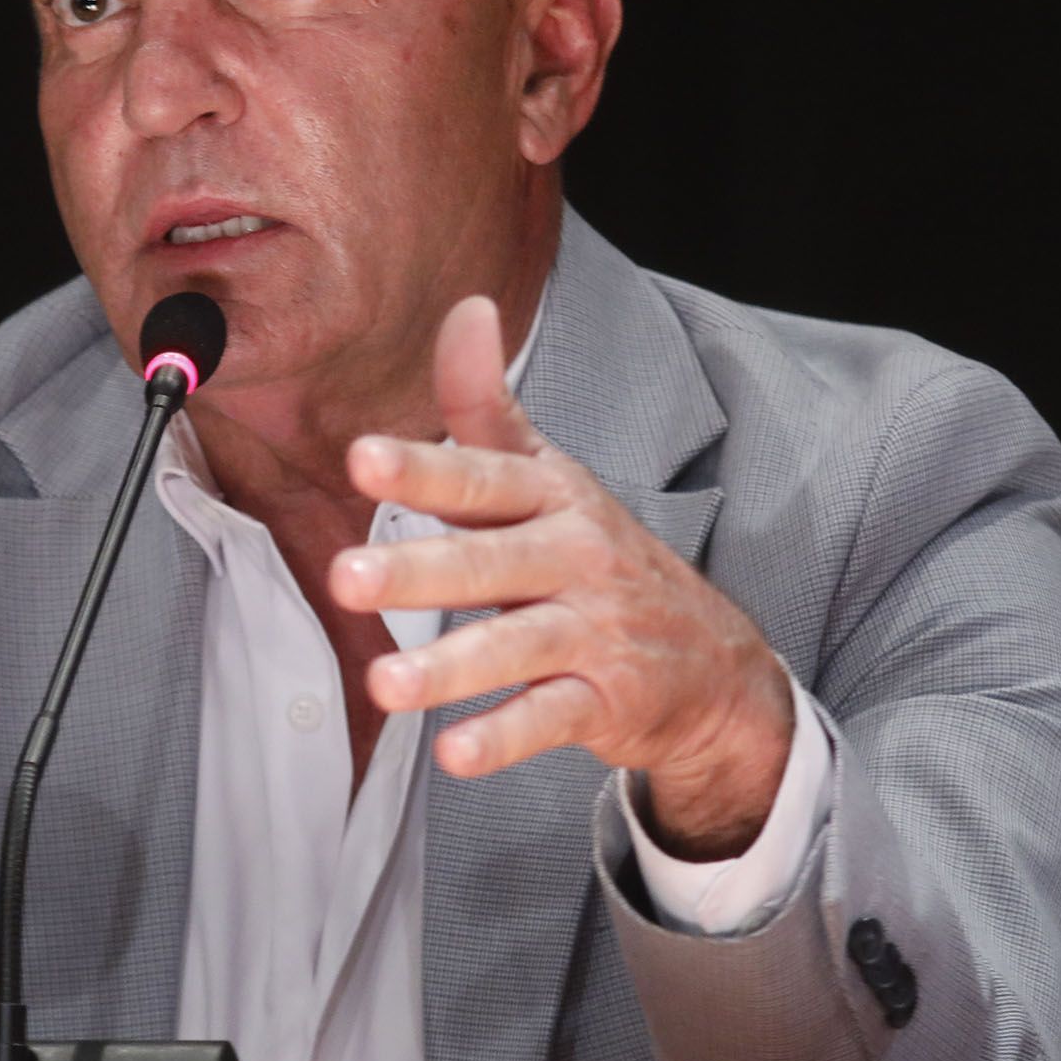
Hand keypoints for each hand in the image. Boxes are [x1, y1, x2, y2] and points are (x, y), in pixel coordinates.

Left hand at [330, 295, 792, 859]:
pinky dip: (505, 739)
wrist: (712, 659)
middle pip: (491, 561)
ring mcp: (594, 630)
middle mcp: (575, 556)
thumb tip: (466, 308)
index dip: (425, 465)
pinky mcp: (607, 700)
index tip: (363, 456)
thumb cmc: (598, 555)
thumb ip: (486, 404)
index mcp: (551, 495)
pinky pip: (552, 718)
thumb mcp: (548, 475)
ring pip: (519, 644)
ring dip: (452, 665)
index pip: (484, 474)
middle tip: (347, 576)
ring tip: (386, 683)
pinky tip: (454, 753)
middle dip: (420, 569)